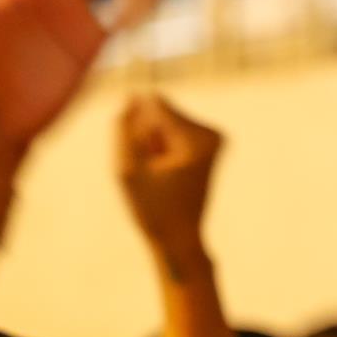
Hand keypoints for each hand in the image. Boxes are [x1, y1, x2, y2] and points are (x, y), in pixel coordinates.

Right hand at [116, 93, 224, 271]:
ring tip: (160, 174)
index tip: (146, 159)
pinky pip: (170, 130)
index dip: (136, 127)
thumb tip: (132, 98)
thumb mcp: (126, 169)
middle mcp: (213, 133)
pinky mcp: (208, 143)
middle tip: (154, 172)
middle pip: (159, 110)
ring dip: (152, 143)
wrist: (179, 238)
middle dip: (146, 136)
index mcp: (199, 139)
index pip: (153, 104)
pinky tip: (166, 172)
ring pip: (163, 120)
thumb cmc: (153, 209)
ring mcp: (213, 137)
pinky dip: (161, 148)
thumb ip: (123, 129)